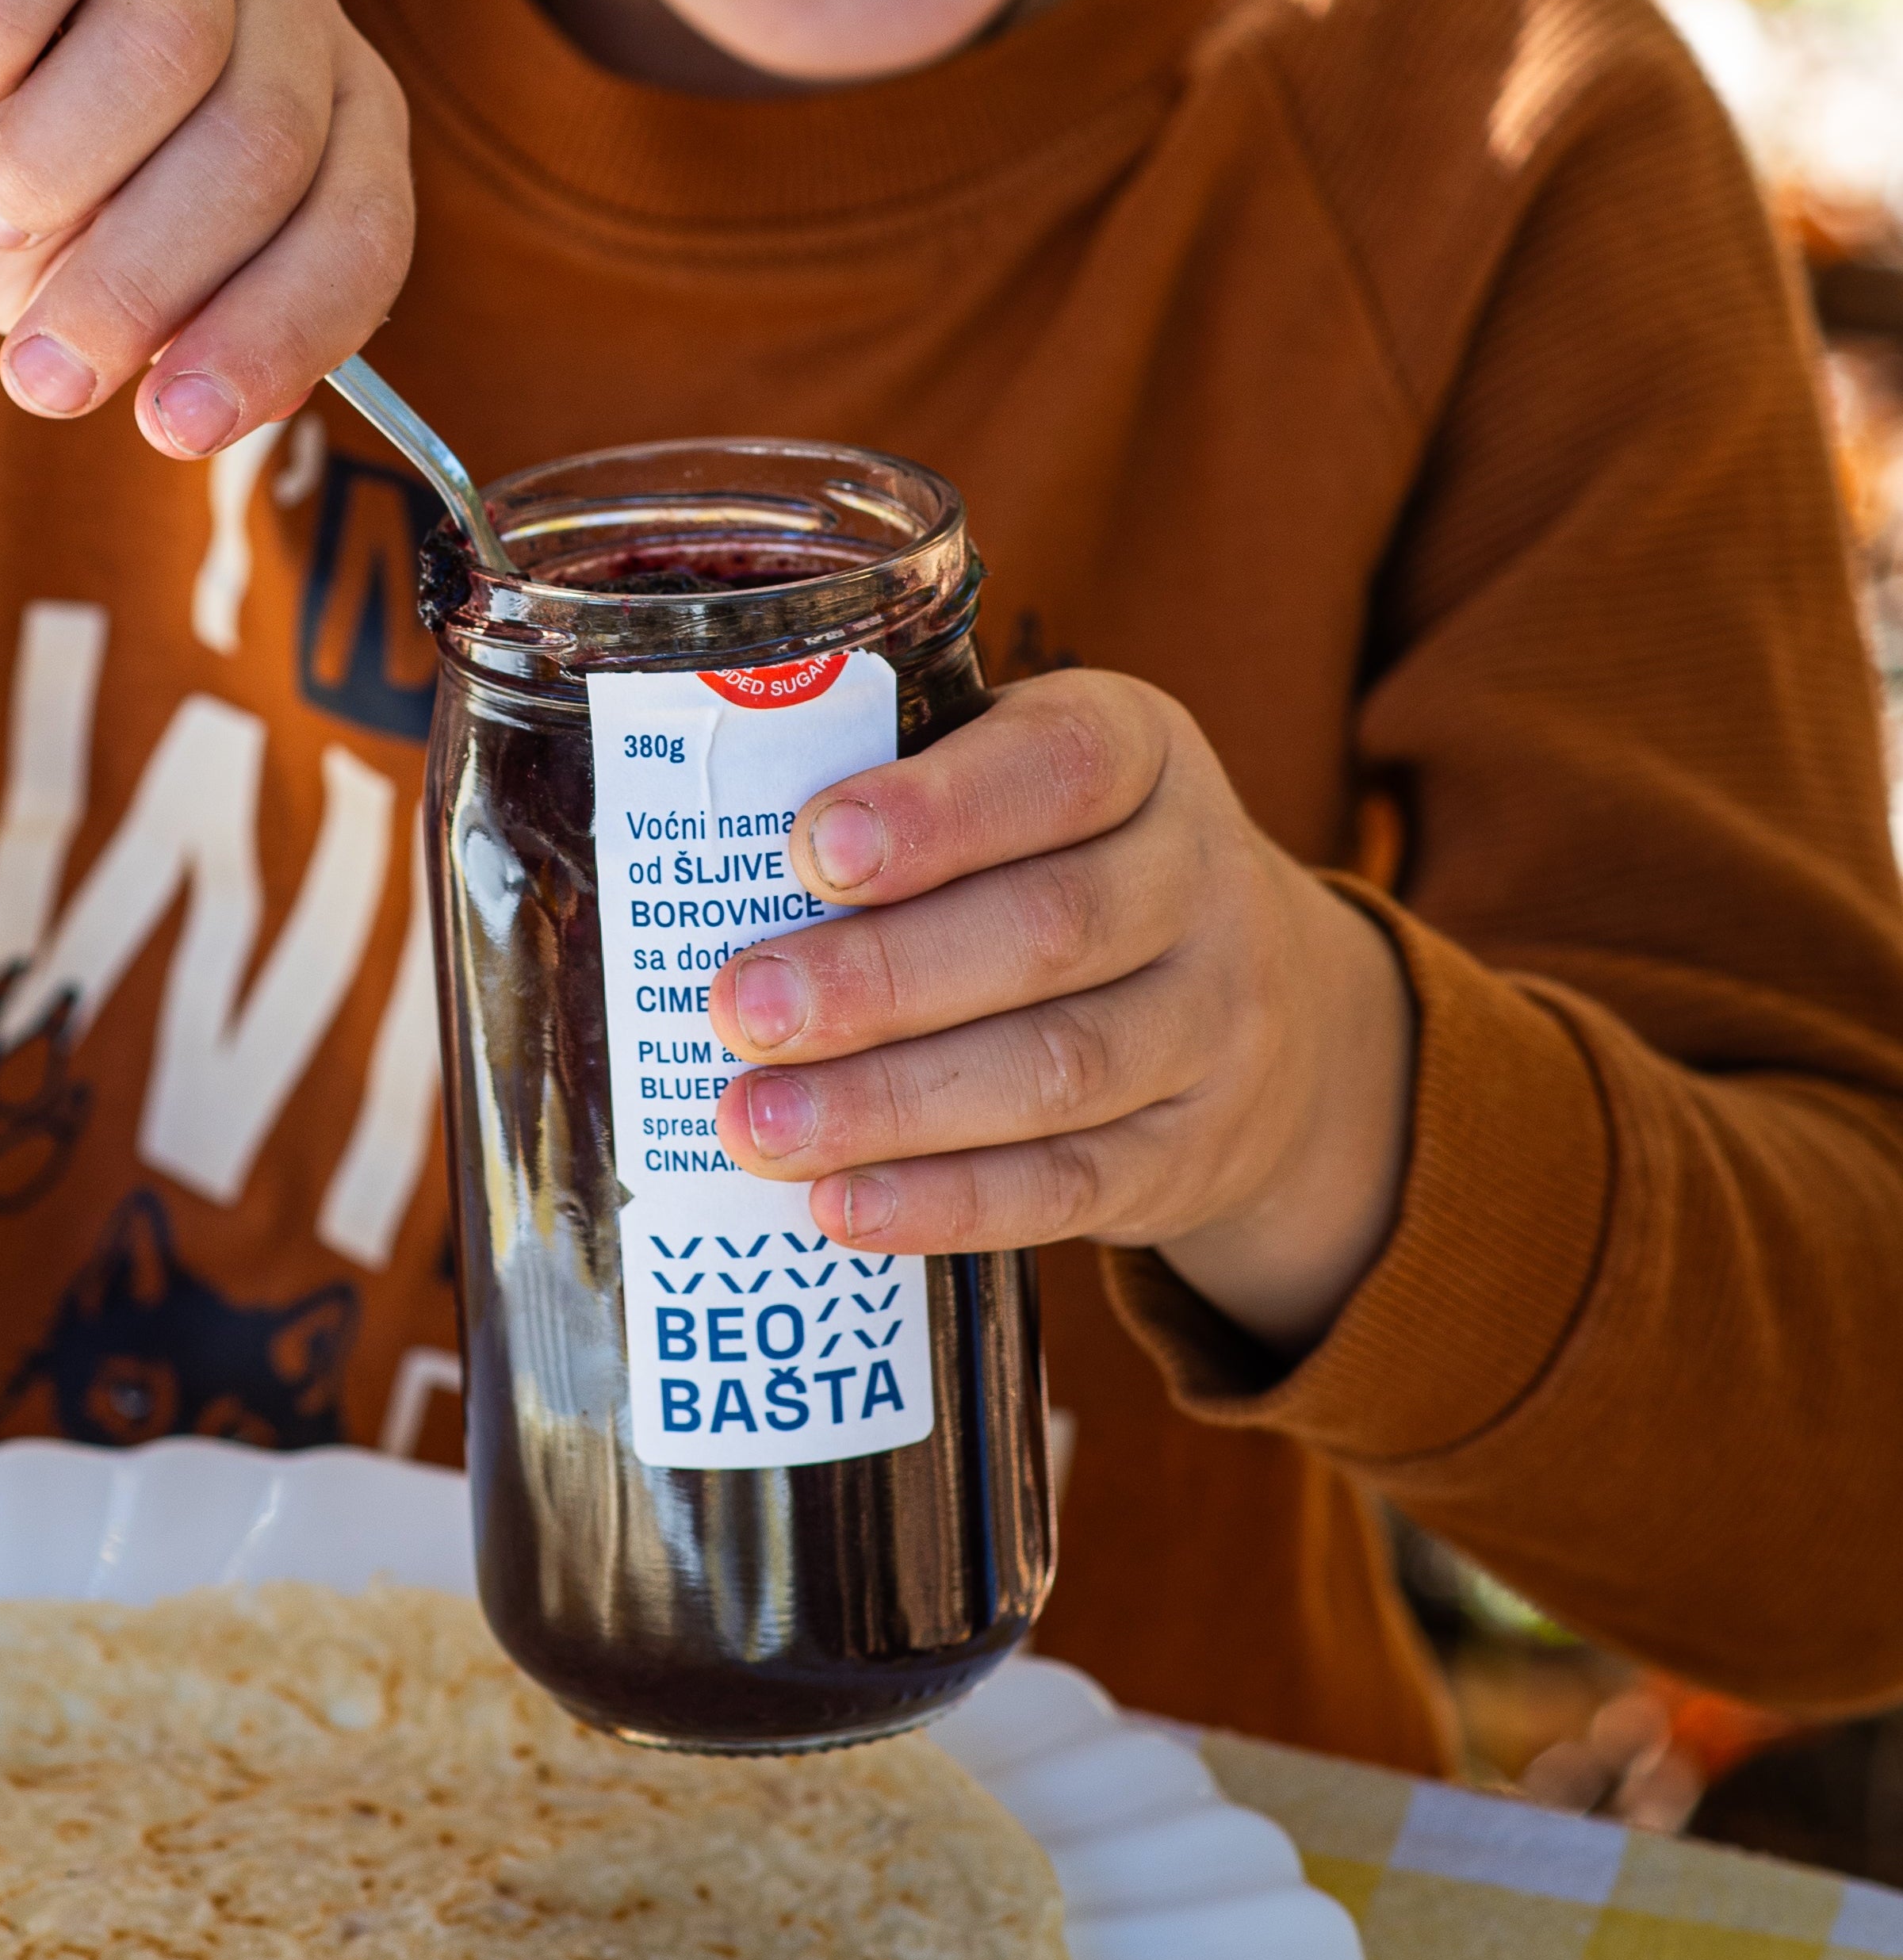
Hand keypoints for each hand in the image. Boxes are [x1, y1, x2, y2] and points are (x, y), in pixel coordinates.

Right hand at [0, 0, 413, 459]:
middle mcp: (282, 6)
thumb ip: (158, 338)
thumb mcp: (80, 293)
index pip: (360, 230)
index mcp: (331, 125)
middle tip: (42, 365)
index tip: (168, 425)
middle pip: (262, 142)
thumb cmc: (6, 193)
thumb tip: (192, 398)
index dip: (274, 335)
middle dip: (144, 280)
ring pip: (172, 35)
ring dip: (62, 164)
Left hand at [703, 673, 1414, 1353]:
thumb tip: (695, 856)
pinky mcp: (1187, 1154)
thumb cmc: (1058, 864)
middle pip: (1050, 930)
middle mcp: (1198, 881)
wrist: (1263, 1003)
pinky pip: (1071, 1188)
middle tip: (740, 1010)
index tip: (814, 851)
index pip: (1060, 766)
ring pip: (1057, 1071)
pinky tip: (840, 1206)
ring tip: (755, 1124)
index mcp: (1139, 753)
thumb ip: (892, 803)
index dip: (938, 814)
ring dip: (889, 1106)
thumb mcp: (1010, 787)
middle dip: (879, 978)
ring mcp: (1213, 1028)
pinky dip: (948, 1202)